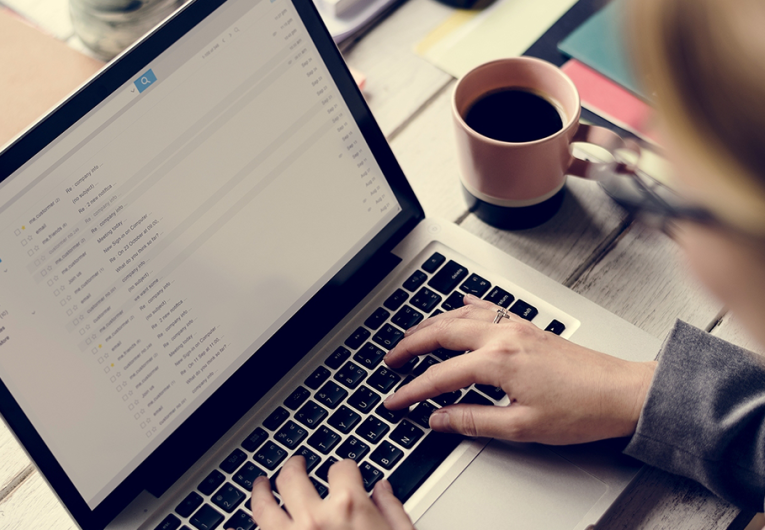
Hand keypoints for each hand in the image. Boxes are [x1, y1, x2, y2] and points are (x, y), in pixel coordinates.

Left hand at [248, 456, 413, 529]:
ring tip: (261, 485)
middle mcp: (313, 519)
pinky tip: (233, 528)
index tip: (344, 474)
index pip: (341, 469)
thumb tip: (383, 490)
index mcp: (349, 508)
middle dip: (294, 467)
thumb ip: (393, 511)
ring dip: (261, 491)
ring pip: (262, 506)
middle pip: (293, 477)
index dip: (345, 470)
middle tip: (295, 466)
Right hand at [383, 295, 656, 444]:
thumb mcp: (522, 426)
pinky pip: (487, 308)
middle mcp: (503, 336)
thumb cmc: (582, 409)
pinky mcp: (527, 326)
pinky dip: (465, 307)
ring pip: (460, 315)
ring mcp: (516, 327)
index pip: (439, 376)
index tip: (395, 400)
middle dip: (410, 345)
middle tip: (390, 360)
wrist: (622, 392)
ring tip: (411, 336)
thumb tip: (439, 419)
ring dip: (431, 324)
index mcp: (498, 362)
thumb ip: (473, 420)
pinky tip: (459, 305)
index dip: (411, 390)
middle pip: (441, 333)